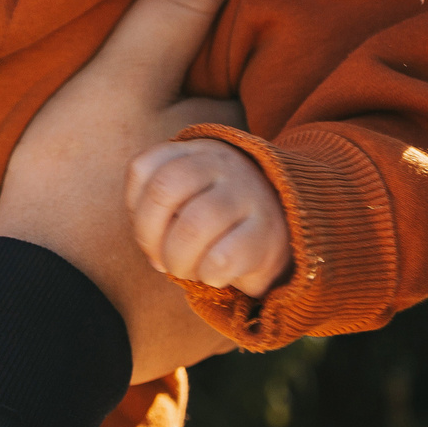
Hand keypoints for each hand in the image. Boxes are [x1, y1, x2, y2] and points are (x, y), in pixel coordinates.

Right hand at [0, 0, 251, 383]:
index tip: (247, 48)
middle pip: (271, 152)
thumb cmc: (75, 184)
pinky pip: (233, 261)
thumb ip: (176, 5)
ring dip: (240, 189)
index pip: (282, 90)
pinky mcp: (221, 317)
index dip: (263, 65)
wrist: (35, 317)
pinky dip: (217, 241)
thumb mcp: (118, 80)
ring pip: (255, 207)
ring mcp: (251, 270)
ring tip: (203, 164)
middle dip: (255, 131)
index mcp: (254, 146)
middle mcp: (271, 212)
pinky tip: (183, 226)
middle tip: (210, 109)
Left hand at [126, 139, 290, 296]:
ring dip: (178, 260)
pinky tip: (215, 276)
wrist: (291, 227)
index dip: (136, 211)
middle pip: (164, 190)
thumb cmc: (223, 219)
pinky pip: (222, 257)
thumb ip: (162, 207)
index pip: (144, 169)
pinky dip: (208, 274)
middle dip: (150, 237)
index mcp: (196, 151)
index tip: (149, 236)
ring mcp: (248, 194)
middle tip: (162, 260)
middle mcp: (223, 164)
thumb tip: (153, 251)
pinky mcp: (268, 232)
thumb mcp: (191, 196)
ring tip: (186, 270)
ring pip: (193, 224)